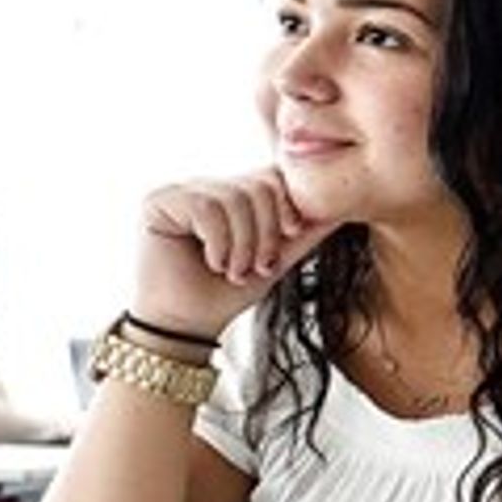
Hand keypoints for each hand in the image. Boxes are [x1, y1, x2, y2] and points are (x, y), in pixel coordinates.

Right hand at [134, 170, 339, 338]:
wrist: (187, 324)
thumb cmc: (228, 292)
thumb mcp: (279, 257)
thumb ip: (307, 231)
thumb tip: (344, 208)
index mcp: (236, 194)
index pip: (276, 177)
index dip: (291, 206)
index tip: (292, 236)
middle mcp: (208, 186)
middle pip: (261, 185)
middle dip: (267, 233)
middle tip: (257, 266)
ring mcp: (181, 190)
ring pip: (236, 198)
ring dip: (243, 245)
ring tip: (234, 270)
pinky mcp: (158, 201)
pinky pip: (206, 207)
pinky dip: (219, 242)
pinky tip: (213, 263)